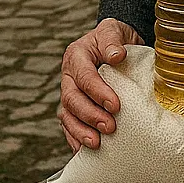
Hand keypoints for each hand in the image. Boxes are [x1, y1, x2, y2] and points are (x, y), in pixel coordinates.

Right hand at [57, 18, 143, 153]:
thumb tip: (116, 55)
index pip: (84, 76)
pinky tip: (85, 151)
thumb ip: (112, 40)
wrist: (116, 46)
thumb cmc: (115, 38)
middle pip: (72, 99)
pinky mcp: (74, 108)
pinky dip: (75, 139)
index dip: (98, 92)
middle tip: (109, 127)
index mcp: (76, 56)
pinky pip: (69, 126)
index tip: (115, 105)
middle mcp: (69, 76)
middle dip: (90, 115)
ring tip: (96, 143)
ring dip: (81, 131)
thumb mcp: (114, 30)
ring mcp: (70, 93)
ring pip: (67, 115)